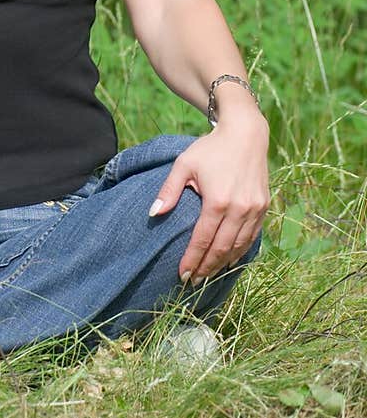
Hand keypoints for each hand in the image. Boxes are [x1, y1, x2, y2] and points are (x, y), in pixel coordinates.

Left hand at [147, 119, 269, 282]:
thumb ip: (169, 190)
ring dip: (223, 264)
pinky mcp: (264, 207)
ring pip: (239, 246)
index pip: (203, 239)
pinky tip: (229, 260)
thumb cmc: (210, 148)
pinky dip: (240, 251)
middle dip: (207, 268)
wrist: (246, 134)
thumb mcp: (184, 164)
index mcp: (218, 200)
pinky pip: (252, 236)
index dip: (192, 260)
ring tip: (209, 276)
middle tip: (194, 282)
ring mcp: (255, 209)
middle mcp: (240, 208)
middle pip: (221, 248)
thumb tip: (153, 214)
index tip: (182, 275)